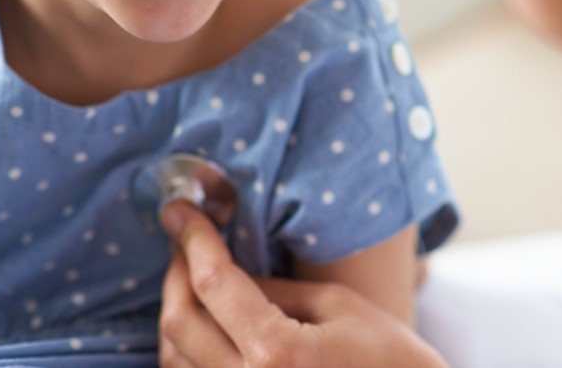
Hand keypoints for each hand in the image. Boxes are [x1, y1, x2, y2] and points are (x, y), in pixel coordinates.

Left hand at [159, 201, 446, 367]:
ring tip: (190, 272)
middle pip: (180, 321)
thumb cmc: (387, 359)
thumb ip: (273, 288)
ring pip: (174, 358)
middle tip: (184, 237)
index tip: (180, 209)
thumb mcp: (335, 304)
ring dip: (176, 308)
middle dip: (175, 270)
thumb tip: (228, 269)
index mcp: (275, 354)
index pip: (212, 283)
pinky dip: (185, 347)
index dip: (193, 238)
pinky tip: (203, 319)